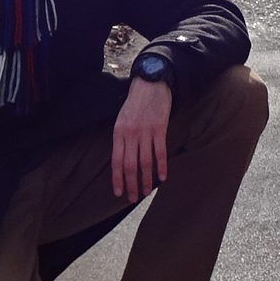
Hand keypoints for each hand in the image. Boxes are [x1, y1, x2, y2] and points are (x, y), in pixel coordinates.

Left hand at [112, 77, 172, 202]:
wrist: (150, 82)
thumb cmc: (135, 103)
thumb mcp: (121, 119)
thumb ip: (121, 139)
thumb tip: (121, 161)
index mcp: (118, 132)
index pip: (116, 161)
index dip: (117, 179)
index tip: (119, 193)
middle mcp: (130, 134)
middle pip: (130, 165)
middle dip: (131, 184)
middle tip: (133, 198)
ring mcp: (145, 132)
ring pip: (145, 162)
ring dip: (146, 180)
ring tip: (146, 192)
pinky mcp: (160, 128)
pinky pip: (160, 152)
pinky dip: (161, 166)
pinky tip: (162, 177)